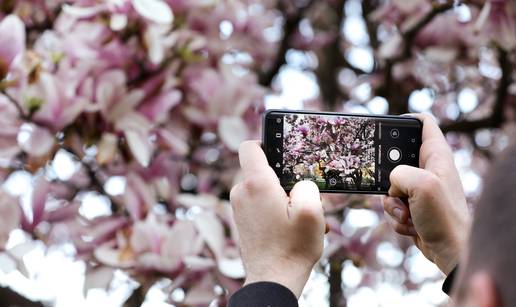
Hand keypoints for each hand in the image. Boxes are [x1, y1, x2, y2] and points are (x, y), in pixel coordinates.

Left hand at [230, 141, 325, 297]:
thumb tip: (300, 183)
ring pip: (264, 189)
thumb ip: (308, 186)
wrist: (272, 280)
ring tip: (300, 219)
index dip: (266, 142)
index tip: (282, 152)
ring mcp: (239, 207)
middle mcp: (241, 193)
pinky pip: (260, 204)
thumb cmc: (292, 248)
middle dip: (285, 179)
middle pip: (263, 170)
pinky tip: (291, 227)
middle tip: (303, 200)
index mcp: (256, 184)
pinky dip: (275, 209)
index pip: (250, 147)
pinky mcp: (241, 220)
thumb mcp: (312, 212)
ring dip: (283, 197)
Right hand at [384, 114, 470, 274]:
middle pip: (396, 159)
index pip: (423, 123)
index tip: (386, 127)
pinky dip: (396, 216)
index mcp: (436, 156)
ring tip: (407, 213)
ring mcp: (420, 189)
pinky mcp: (414, 207)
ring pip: (390, 186)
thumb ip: (399, 173)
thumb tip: (392, 183)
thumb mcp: (420, 185)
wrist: (450, 251)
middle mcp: (429, 169)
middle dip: (387, 176)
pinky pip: (392, 205)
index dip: (404, 120)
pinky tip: (411, 225)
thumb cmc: (444, 217)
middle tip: (393, 187)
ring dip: (391, 203)